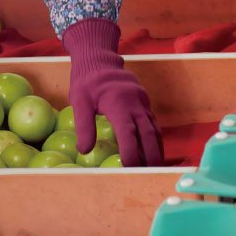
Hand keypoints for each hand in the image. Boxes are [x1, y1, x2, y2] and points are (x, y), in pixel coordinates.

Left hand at [63, 19, 163, 166]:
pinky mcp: (144, 104)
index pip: (128, 132)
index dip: (131, 151)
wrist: (100, 59)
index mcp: (119, 102)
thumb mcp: (79, 100)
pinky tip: (153, 153)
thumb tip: (84, 150)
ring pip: (154, 130)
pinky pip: (153, 124)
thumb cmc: (87, 80)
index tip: (130, 168)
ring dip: (156, 150)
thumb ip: (83, 125)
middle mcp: (135, 103)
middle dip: (151, 156)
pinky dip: (154, 140)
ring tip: (154, 169)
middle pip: (148, 133)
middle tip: (149, 175)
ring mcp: (142, 103)